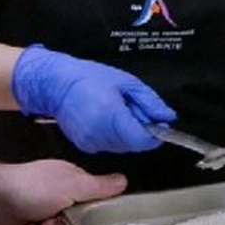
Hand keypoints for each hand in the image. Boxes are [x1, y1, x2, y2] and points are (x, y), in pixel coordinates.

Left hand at [0, 157, 126, 224]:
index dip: (96, 216)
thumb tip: (125, 181)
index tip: (91, 220)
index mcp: (75, 186)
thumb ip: (100, 187)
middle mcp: (63, 204)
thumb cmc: (32, 186)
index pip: (98, 205)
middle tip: (55, 222)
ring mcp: (47, 222)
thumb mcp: (72, 184)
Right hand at [11, 45, 175, 153]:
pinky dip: (114, 135)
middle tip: (134, 109)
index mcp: (112, 116)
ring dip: (127, 133)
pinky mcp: (85, 146)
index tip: (159, 124)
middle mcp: (100, 133)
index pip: (142, 140)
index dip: (155, 134)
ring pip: (123, 146)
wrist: (57, 84)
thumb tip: (167, 117)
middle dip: (141, 131)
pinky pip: (109, 145)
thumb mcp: (126, 83)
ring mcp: (91, 142)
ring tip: (118, 111)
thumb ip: (150, 102)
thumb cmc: (89, 78)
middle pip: (134, 144)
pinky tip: (106, 118)